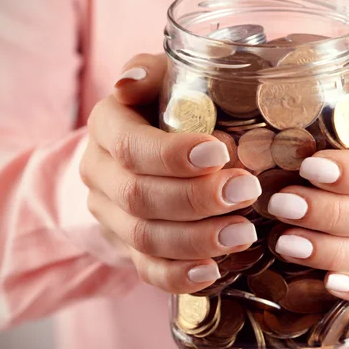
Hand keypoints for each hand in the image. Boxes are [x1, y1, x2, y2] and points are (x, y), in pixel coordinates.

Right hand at [80, 54, 260, 293]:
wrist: (143, 150)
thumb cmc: (169, 106)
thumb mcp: (164, 79)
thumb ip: (153, 73)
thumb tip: (130, 82)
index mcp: (107, 127)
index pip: (130, 147)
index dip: (171, 155)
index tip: (219, 154)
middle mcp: (101, 172)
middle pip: (139, 196)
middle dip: (195, 199)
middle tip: (246, 192)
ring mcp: (112, 215)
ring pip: (144, 237)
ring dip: (196, 239)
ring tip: (243, 232)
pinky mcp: (128, 246)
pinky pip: (147, 269)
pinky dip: (180, 275)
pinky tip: (214, 271)